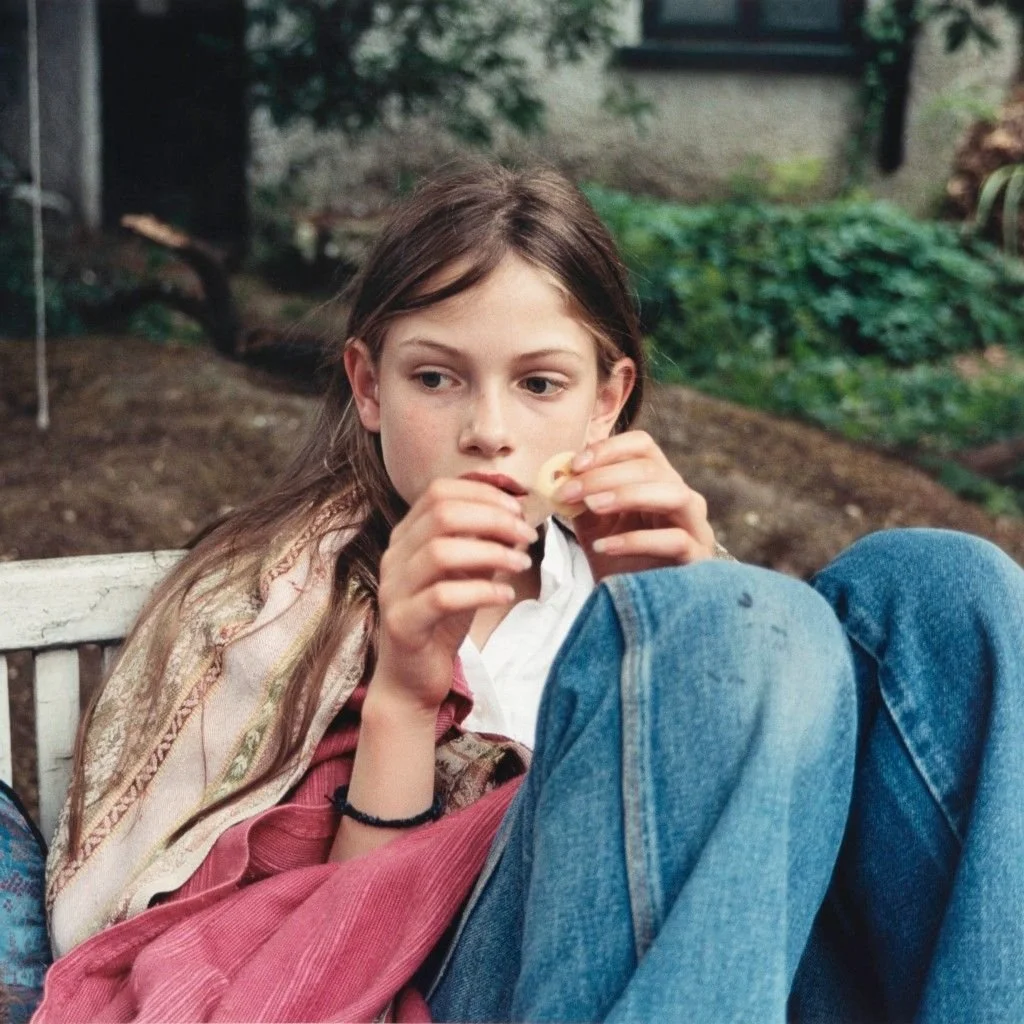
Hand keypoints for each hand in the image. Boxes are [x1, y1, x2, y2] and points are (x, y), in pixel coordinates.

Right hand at [372, 478, 537, 712]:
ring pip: (440, 551)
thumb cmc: (441, 621)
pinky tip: (505, 594)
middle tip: (527, 535)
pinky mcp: (402, 623)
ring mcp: (394, 589)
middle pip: (441, 513)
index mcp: (407, 536)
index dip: (483, 493)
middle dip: (493, 518)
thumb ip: (484, 544)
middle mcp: (394, 556)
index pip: (439, 491)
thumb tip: (517, 518)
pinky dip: (481, 591)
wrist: (410, 679)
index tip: (518, 509)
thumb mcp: (466, 574)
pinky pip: (442, 597)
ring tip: (522, 563)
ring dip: (491, 552)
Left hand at [553, 431, 716, 580]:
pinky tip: (606, 546)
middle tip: (568, 490)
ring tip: (592, 507)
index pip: (642, 446)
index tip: (574, 464)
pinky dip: (637, 540)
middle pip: (652, 468)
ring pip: (674, 495)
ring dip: (628, 494)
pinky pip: (674, 540)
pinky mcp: (697, 558)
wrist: (628, 607)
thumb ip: (579, 496)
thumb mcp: (591, 522)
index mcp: (657, 482)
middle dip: (604, 475)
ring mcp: (695, 528)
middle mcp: (682, 498)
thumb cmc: (614, 559)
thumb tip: (556, 470)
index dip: (609, 449)